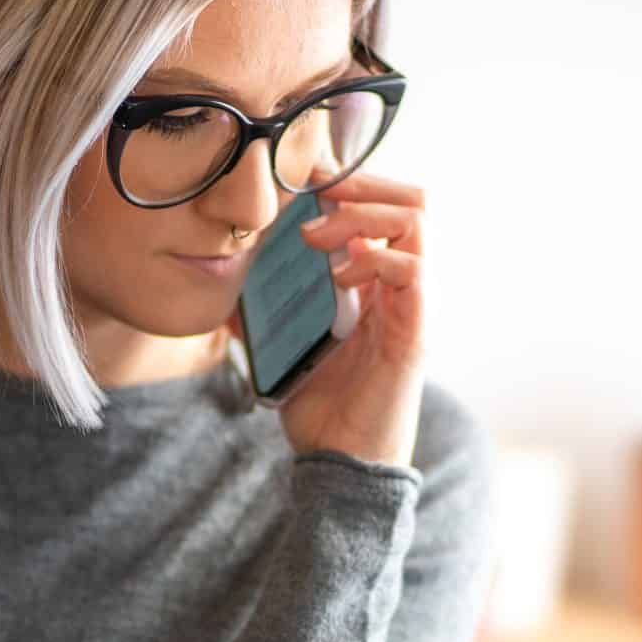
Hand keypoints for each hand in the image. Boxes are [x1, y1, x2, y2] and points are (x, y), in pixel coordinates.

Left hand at [256, 170, 425, 468]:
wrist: (339, 462)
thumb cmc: (320, 407)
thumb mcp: (283, 342)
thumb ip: (265, 309)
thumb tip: (224, 282)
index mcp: (380, 282)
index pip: (388, 206)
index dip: (353, 182)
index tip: (305, 178)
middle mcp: (405, 287)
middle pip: (413, 201)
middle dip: (363, 185)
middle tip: (316, 197)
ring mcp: (414, 307)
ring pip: (416, 223)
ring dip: (362, 216)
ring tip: (315, 237)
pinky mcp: (414, 333)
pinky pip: (412, 272)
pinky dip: (373, 259)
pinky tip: (336, 275)